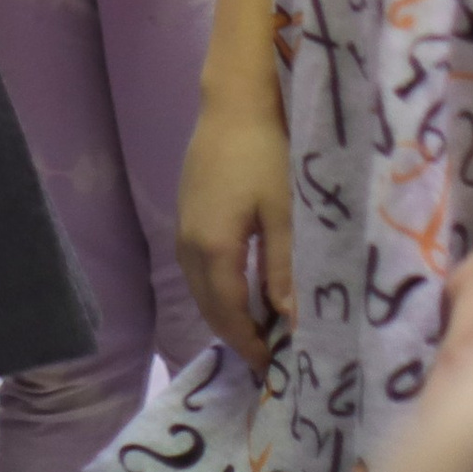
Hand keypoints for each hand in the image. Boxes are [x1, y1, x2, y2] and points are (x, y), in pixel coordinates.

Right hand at [175, 95, 292, 373]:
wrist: (234, 102)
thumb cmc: (265, 154)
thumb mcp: (284, 214)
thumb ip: (284, 270)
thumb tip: (290, 322)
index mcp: (212, 249)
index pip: (229, 314)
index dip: (250, 345)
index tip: (275, 369)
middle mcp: (188, 243)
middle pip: (209, 306)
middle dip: (236, 335)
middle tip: (270, 357)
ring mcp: (183, 225)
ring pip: (200, 288)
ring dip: (225, 313)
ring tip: (260, 328)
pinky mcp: (187, 211)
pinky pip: (198, 267)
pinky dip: (218, 289)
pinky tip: (243, 288)